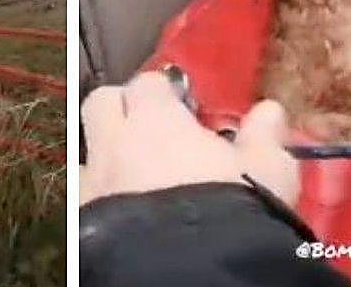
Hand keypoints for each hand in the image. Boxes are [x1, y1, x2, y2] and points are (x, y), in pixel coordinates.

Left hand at [79, 72, 299, 208]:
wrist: (194, 273)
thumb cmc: (234, 209)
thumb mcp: (268, 173)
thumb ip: (263, 138)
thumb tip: (269, 111)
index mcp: (155, 121)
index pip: (148, 83)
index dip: (164, 92)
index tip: (184, 108)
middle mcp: (114, 144)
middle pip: (101, 103)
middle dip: (121, 109)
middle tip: (151, 131)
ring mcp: (92, 184)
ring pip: (86, 154)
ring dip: (105, 159)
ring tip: (135, 179)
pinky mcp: (81, 223)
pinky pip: (83, 199)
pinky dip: (100, 199)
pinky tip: (124, 213)